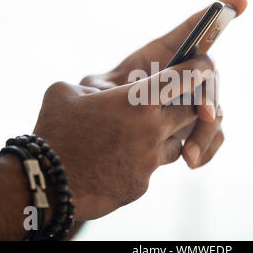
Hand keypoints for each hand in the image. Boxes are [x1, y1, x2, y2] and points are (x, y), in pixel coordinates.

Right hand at [33, 54, 214, 219]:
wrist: (46, 186)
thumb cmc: (53, 133)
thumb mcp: (64, 92)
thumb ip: (91, 85)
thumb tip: (100, 89)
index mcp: (137, 101)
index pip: (185, 78)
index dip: (198, 68)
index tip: (205, 65)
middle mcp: (152, 130)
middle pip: (191, 112)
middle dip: (188, 105)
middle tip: (174, 101)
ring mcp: (150, 161)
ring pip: (177, 142)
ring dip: (168, 134)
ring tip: (142, 130)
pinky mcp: (143, 185)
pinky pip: (156, 166)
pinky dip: (147, 158)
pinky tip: (124, 156)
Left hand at [81, 0, 247, 167]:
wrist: (103, 141)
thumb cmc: (95, 107)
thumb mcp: (92, 92)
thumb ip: (105, 86)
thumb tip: (119, 86)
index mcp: (160, 56)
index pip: (190, 32)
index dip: (214, 17)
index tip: (241, 0)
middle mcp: (182, 76)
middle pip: (208, 75)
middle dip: (210, 93)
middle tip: (204, 115)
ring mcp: (191, 102)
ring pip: (215, 111)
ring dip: (207, 132)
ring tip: (189, 156)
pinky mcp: (195, 128)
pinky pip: (214, 137)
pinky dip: (208, 149)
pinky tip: (191, 161)